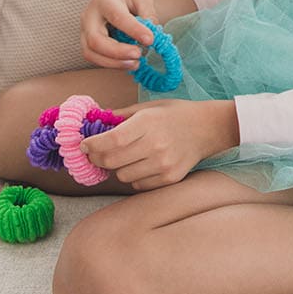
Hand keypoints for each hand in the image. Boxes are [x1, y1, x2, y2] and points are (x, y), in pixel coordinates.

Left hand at [79, 98, 240, 191]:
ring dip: (118, 168)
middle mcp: (156, 145)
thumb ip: (120, 116)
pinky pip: (138, 185)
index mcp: (148, 123)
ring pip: (123, 176)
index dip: (92, 145)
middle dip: (98, 158)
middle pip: (112, 161)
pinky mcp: (170, 178)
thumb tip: (93, 122)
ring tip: (126, 157)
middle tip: (95, 154)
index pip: (111, 141)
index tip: (84, 145)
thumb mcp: (148, 108)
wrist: (209, 128)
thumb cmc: (175, 114)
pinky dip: (134, 177)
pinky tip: (142, 165)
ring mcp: (164, 164)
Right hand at [81, 0, 158, 71]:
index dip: (133, 30)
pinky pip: (93, 58)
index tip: (150, 40)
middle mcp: (89, 15)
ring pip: (91, 53)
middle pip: (96, 39)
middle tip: (139, 55)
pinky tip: (127, 63)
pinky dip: (111, 64)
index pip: (116, 16)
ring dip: (114, 63)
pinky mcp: (86, 42)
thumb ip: (148, 17)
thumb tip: (150, 38)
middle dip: (118, 52)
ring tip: (136, 63)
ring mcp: (84, 30)